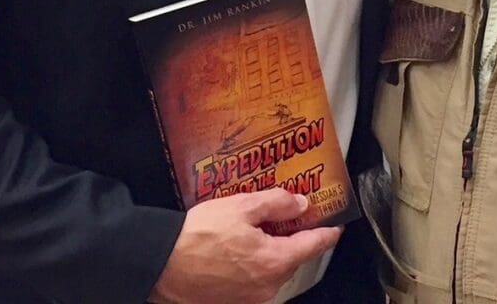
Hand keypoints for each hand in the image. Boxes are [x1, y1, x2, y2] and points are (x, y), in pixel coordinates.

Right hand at [149, 190, 341, 303]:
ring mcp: (248, 299)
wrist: (160, 264)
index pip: (313, 246)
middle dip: (294, 237)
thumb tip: (300, 203)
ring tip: (260, 226)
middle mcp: (266, 287)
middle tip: (291, 214)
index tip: (336, 225)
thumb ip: (277, 203)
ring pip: (271, 270)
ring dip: (272, 249)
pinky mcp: (231, 302)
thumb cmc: (200, 234)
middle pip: (291, 258)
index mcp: (274, 262)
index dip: (327, 233)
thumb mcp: (242, 207)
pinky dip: (254, 262)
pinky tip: (240, 245)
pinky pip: (253, 280)